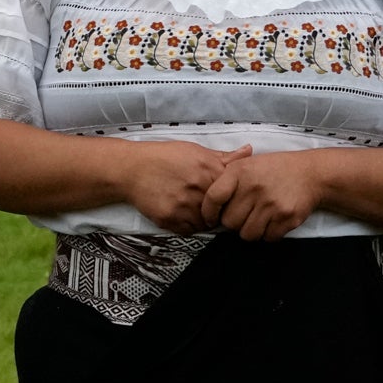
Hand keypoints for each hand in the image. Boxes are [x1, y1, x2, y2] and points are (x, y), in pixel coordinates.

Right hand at [109, 140, 239, 234]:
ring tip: (194, 211)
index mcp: (209, 171)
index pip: (234, 193)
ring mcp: (184, 206)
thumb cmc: (165, 157)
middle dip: (219, 212)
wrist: (132, 168)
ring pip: (205, 224)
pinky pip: (188, 231)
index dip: (232, 198)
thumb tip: (249, 151)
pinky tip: (182, 215)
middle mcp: (198, 189)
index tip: (227, 199)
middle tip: (211, 208)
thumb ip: (224, 156)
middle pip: (221, 211)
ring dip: (203, 221)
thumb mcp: (196, 151)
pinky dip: (188, 226)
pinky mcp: (169, 218)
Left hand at [199, 149, 337, 241]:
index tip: (211, 219)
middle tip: (243, 215)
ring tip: (258, 218)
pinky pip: (267, 238)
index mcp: (240, 172)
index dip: (208, 213)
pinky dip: (268, 234)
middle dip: (234, 222)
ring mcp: (271, 204)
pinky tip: (272, 221)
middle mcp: (254, 187)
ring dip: (250, 230)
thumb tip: (206, 206)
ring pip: (247, 234)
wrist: (311, 173)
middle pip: (229, 222)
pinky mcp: (286, 217)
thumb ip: (226, 179)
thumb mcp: (248, 163)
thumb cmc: (275, 170)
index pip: (213, 198)